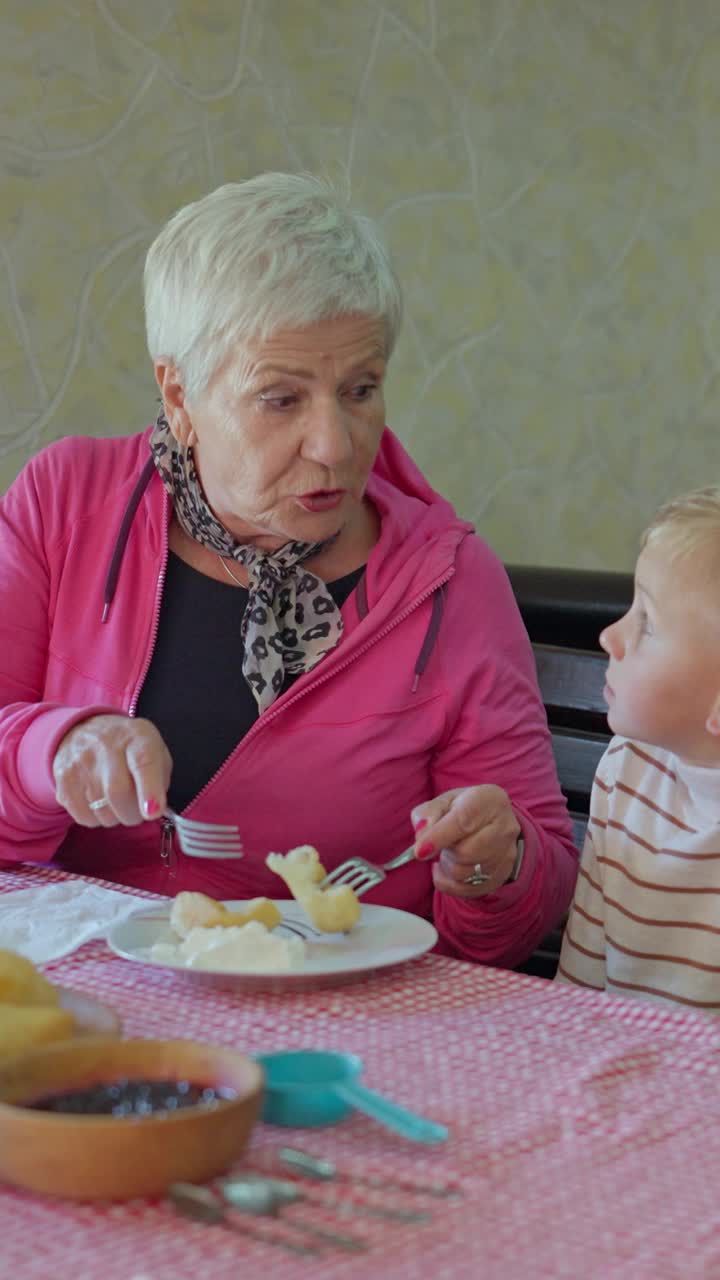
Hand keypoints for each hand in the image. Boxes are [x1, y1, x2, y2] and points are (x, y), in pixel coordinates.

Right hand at [52, 715, 171, 827]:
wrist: (84, 730)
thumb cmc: (128, 747)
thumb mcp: (155, 750)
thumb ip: (160, 779)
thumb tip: (154, 809)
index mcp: (136, 738)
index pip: (143, 762)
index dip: (149, 790)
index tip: (153, 811)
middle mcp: (105, 747)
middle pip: (118, 793)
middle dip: (133, 813)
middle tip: (139, 811)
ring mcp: (80, 763)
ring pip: (102, 812)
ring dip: (116, 816)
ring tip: (117, 801)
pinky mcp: (62, 781)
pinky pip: (84, 817)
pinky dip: (97, 818)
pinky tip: (99, 801)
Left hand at [410, 785, 520, 897]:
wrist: (494, 823)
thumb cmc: (464, 809)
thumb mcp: (444, 802)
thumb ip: (427, 814)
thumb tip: (421, 835)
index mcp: (490, 800)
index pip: (463, 822)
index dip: (438, 837)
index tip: (419, 851)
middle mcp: (505, 826)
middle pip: (466, 852)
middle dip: (445, 851)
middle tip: (442, 843)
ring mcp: (507, 853)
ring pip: (465, 873)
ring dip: (447, 867)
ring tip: (449, 853)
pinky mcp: (502, 874)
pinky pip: (467, 890)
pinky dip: (449, 884)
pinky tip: (447, 869)